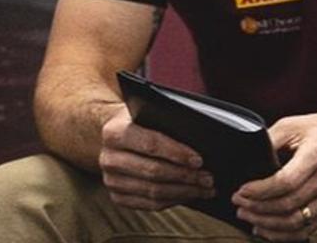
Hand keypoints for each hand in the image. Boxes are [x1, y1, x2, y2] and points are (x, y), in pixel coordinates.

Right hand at [99, 107, 215, 209]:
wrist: (116, 134)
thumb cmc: (140, 120)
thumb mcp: (149, 112)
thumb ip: (167, 121)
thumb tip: (200, 138)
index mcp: (114, 132)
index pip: (150, 144)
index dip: (177, 153)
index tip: (199, 160)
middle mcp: (108, 158)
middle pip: (153, 172)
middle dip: (185, 176)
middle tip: (208, 178)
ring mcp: (110, 180)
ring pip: (153, 192)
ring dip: (183, 192)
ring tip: (204, 188)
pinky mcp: (116, 196)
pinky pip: (149, 204)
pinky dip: (172, 201)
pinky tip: (188, 195)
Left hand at [232, 111, 316, 240]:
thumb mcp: (299, 123)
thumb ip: (273, 138)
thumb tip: (250, 155)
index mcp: (316, 156)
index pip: (284, 183)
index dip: (259, 191)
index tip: (241, 190)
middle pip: (286, 207)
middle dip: (256, 209)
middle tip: (238, 204)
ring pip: (295, 223)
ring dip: (267, 225)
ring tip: (248, 217)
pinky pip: (307, 230)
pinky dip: (284, 234)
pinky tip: (267, 228)